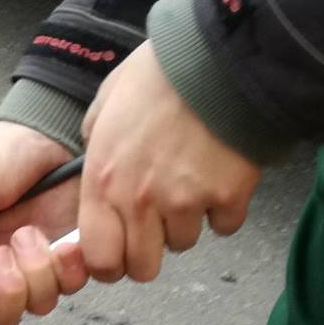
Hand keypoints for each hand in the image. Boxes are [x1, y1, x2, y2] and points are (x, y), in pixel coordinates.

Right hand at [0, 123, 86, 324]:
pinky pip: (71, 286)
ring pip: (37, 305)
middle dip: (6, 292)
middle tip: (3, 253)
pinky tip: (64, 240)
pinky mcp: (67, 262)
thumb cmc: (0, 157)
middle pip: (0, 318)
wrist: (50, 136)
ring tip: (31, 232)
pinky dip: (69, 267)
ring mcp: (34, 270)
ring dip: (37, 272)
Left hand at [78, 41, 259, 282]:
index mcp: (103, 181)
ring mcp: (185, 202)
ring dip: (186, 223)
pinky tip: (219, 177)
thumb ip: (96, 142)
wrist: (218, 56)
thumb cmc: (160, 73)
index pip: (98, 258)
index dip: (109, 262)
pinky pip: (225, 225)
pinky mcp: (228, 196)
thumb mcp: (106, 104)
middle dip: (149, 252)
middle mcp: (140, 201)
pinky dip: (225, 209)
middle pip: (142, 268)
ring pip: (183, 244)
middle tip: (157, 226)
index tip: (118, 251)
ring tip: (189, 182)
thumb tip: (97, 162)